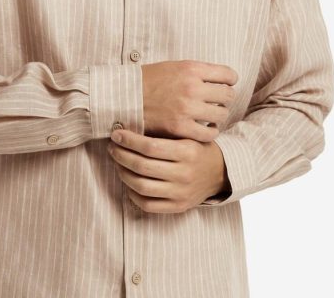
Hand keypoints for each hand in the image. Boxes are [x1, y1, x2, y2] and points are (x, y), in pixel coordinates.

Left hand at [107, 128, 228, 213]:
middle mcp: (184, 173)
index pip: (150, 147)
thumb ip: (164, 132)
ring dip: (123, 173)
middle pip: (142, 166)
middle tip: (113, 147)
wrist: (220, 172)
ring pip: (141, 186)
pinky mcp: (177, 206)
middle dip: (121, 155)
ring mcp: (180, 193)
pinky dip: (132, 193)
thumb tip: (130, 127)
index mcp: (187, 151)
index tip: (117, 134)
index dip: (129, 141)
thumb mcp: (188, 135)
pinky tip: (128, 181)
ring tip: (117, 162)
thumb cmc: (197, 148)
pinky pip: (147, 204)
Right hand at [141, 59, 237, 142]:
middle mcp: (192, 87)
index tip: (226, 85)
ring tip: (211, 116)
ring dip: (218, 116)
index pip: (228, 75)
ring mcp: (187, 108)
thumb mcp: (174, 66)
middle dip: (225, 99)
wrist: (124, 96)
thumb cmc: (149, 80)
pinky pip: (209, 133)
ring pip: (221, 114)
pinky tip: (205, 128)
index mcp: (192, 69)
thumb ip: (197, 72)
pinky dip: (210, 132)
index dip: (230, 81)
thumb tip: (220, 79)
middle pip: (228, 95)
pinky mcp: (180, 127)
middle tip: (218, 103)